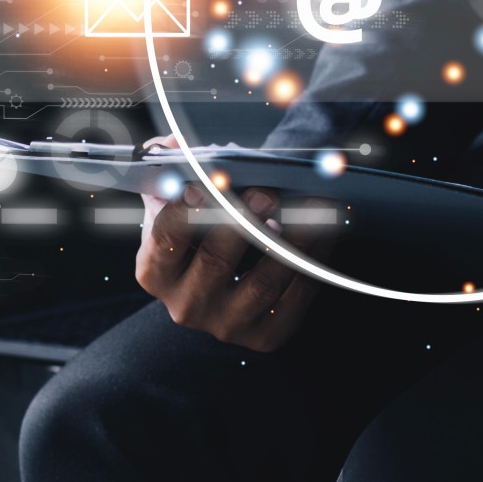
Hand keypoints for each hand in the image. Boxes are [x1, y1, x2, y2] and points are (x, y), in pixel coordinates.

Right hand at [135, 137, 320, 351]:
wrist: (223, 289)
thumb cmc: (199, 234)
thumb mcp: (175, 205)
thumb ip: (170, 171)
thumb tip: (173, 146)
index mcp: (155, 272)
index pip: (166, 237)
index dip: (189, 207)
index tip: (212, 178)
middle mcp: (186, 305)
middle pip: (217, 260)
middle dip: (244, 221)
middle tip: (269, 191)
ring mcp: (227, 325)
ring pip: (264, 282)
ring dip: (291, 241)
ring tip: (311, 208)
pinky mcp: (266, 335)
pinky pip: (296, 296)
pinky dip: (314, 260)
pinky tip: (327, 230)